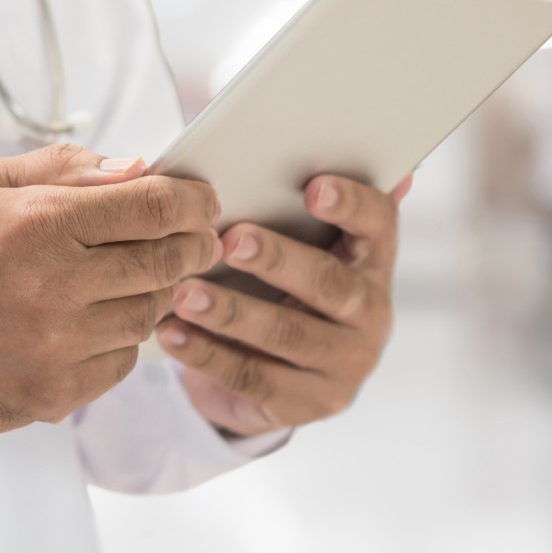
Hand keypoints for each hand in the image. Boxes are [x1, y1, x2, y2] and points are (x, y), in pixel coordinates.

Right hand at [0, 144, 220, 436]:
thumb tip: (133, 168)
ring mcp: (62, 343)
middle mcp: (60, 284)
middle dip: (193, 245)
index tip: (202, 201)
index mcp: (43, 223)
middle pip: (167, 260)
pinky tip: (100, 322)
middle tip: (195, 240)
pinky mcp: (60, 389)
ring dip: (157, 292)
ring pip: (150, 312)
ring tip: (139, 278)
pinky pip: (123, 360)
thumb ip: (62, 168)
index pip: (155, 205)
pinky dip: (122, 338)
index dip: (194, 201)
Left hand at [157, 173, 412, 436]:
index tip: (313, 187)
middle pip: (329, 283)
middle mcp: (371, 311)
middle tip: (229, 239)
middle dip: (278, 259)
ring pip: (287, 333)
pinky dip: (207, 354)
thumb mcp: (297, 244)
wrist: (279, 376)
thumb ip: (299, 202)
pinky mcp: (310, 403)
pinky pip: (254, 377)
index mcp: (372, 260)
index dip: (352, 205)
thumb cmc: (280, 285)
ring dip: (232, 311)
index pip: (380, 224)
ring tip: (183, 290)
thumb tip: (336, 149)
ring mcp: (345, 363)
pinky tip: (171, 333)